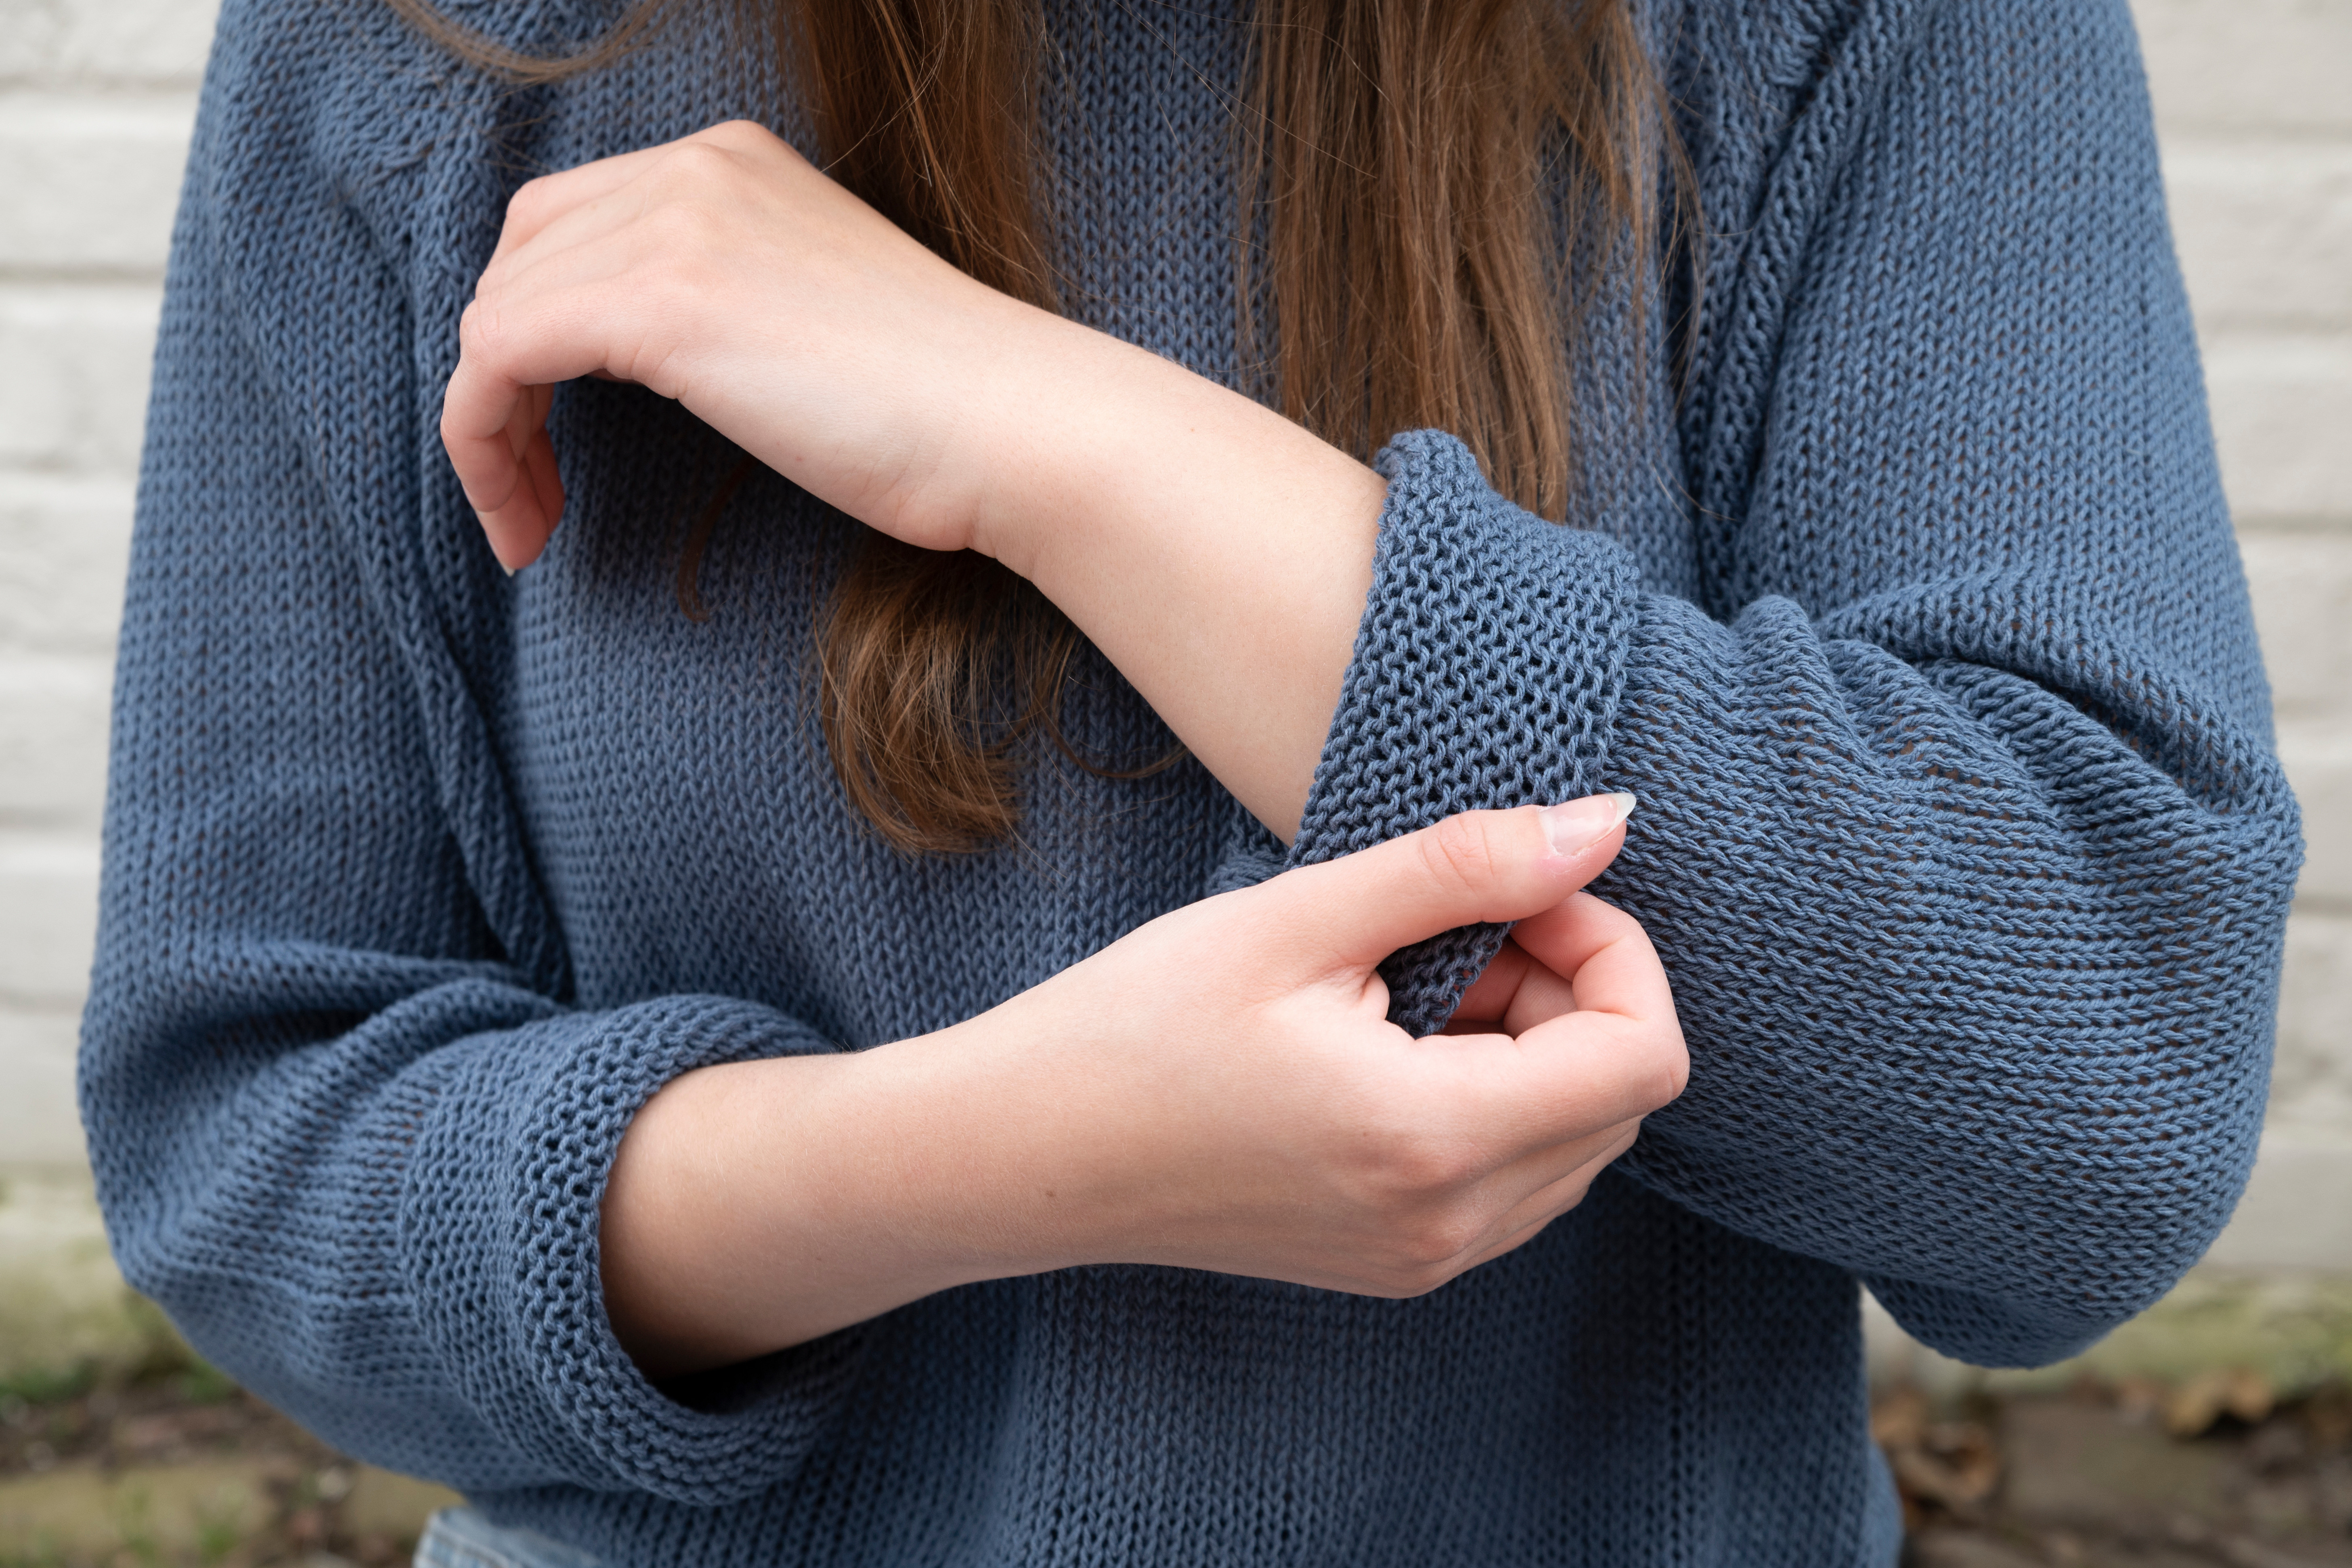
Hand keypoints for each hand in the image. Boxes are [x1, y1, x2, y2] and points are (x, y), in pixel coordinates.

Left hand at [444, 119, 1386, 838]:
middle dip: (502, 380)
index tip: (566, 448)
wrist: (1018, 427)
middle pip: (518, 259)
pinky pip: (496, 358)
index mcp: (733, 165)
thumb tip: (651, 365)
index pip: (570, 225)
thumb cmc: (944, 412)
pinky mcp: (664, 305)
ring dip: (487, 430)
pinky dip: (485, 444)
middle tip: (534, 493)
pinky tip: (531, 522)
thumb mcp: (811, 325)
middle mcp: (695, 170)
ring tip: (532, 523)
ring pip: (493, 315)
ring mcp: (677, 227)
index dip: (538, 335)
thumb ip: (727, 308)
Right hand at [603, 794, 1685, 1371]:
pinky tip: (1390, 1043)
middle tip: (1452, 930)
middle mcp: (1450, 1227)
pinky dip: (1492, 1097)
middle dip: (1569, 990)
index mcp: (1432, 1142)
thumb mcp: (1298, 919)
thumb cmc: (1133, 1026)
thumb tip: (1608, 824)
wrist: (1021, 1151)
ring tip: (1408, 984)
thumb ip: (1465, 868)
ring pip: (1576, 1141)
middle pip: (1621, 1099)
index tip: (1515, 894)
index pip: (1643, 1053)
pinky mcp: (1395, 1264)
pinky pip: (1515, 1180)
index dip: (1609, 947)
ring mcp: (1424, 1261)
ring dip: (1531, 1044)